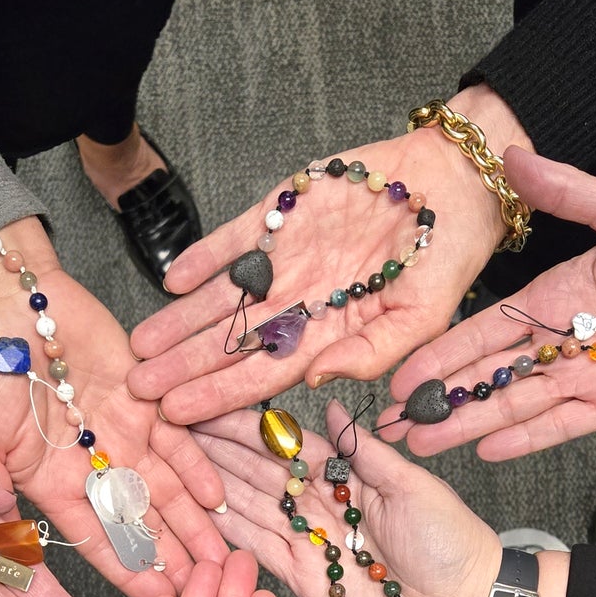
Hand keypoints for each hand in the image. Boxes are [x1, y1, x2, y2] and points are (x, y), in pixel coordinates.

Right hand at [0, 218, 228, 596]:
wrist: (1, 299)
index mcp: (49, 482)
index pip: (95, 538)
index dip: (126, 570)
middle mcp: (92, 464)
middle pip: (140, 520)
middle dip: (172, 555)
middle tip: (205, 589)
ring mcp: (121, 430)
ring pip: (166, 487)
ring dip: (193, 523)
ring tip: (222, 557)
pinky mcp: (144, 396)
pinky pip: (178, 437)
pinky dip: (198, 466)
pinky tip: (217, 498)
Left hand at [127, 86, 530, 422]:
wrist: (458, 184)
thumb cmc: (449, 257)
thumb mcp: (424, 320)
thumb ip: (372, 356)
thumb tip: (317, 382)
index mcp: (332, 336)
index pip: (264, 375)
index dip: (219, 395)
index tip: (177, 413)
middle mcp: (302, 303)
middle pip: (232, 343)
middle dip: (184, 366)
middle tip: (137, 388)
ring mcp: (289, 258)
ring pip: (223, 297)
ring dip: (181, 320)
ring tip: (140, 344)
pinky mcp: (285, 210)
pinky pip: (235, 239)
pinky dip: (204, 257)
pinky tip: (172, 279)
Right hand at [192, 400, 501, 596]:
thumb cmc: (451, 543)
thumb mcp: (411, 486)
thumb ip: (365, 452)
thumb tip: (333, 407)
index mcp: (346, 475)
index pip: (285, 444)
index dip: (247, 427)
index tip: (209, 404)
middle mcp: (321, 505)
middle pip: (259, 473)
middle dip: (216, 451)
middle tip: (171, 428)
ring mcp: (309, 542)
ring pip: (251, 508)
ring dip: (212, 486)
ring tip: (171, 463)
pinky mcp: (302, 579)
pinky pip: (258, 551)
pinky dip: (228, 533)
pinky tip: (197, 512)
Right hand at [383, 149, 595, 460]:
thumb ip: (567, 192)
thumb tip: (513, 157)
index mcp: (560, 291)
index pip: (486, 329)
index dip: (442, 353)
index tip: (402, 375)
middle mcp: (568, 337)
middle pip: (491, 376)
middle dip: (441, 400)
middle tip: (391, 424)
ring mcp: (594, 373)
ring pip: (519, 405)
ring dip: (471, 425)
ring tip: (422, 444)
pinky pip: (566, 425)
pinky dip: (529, 439)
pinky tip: (489, 452)